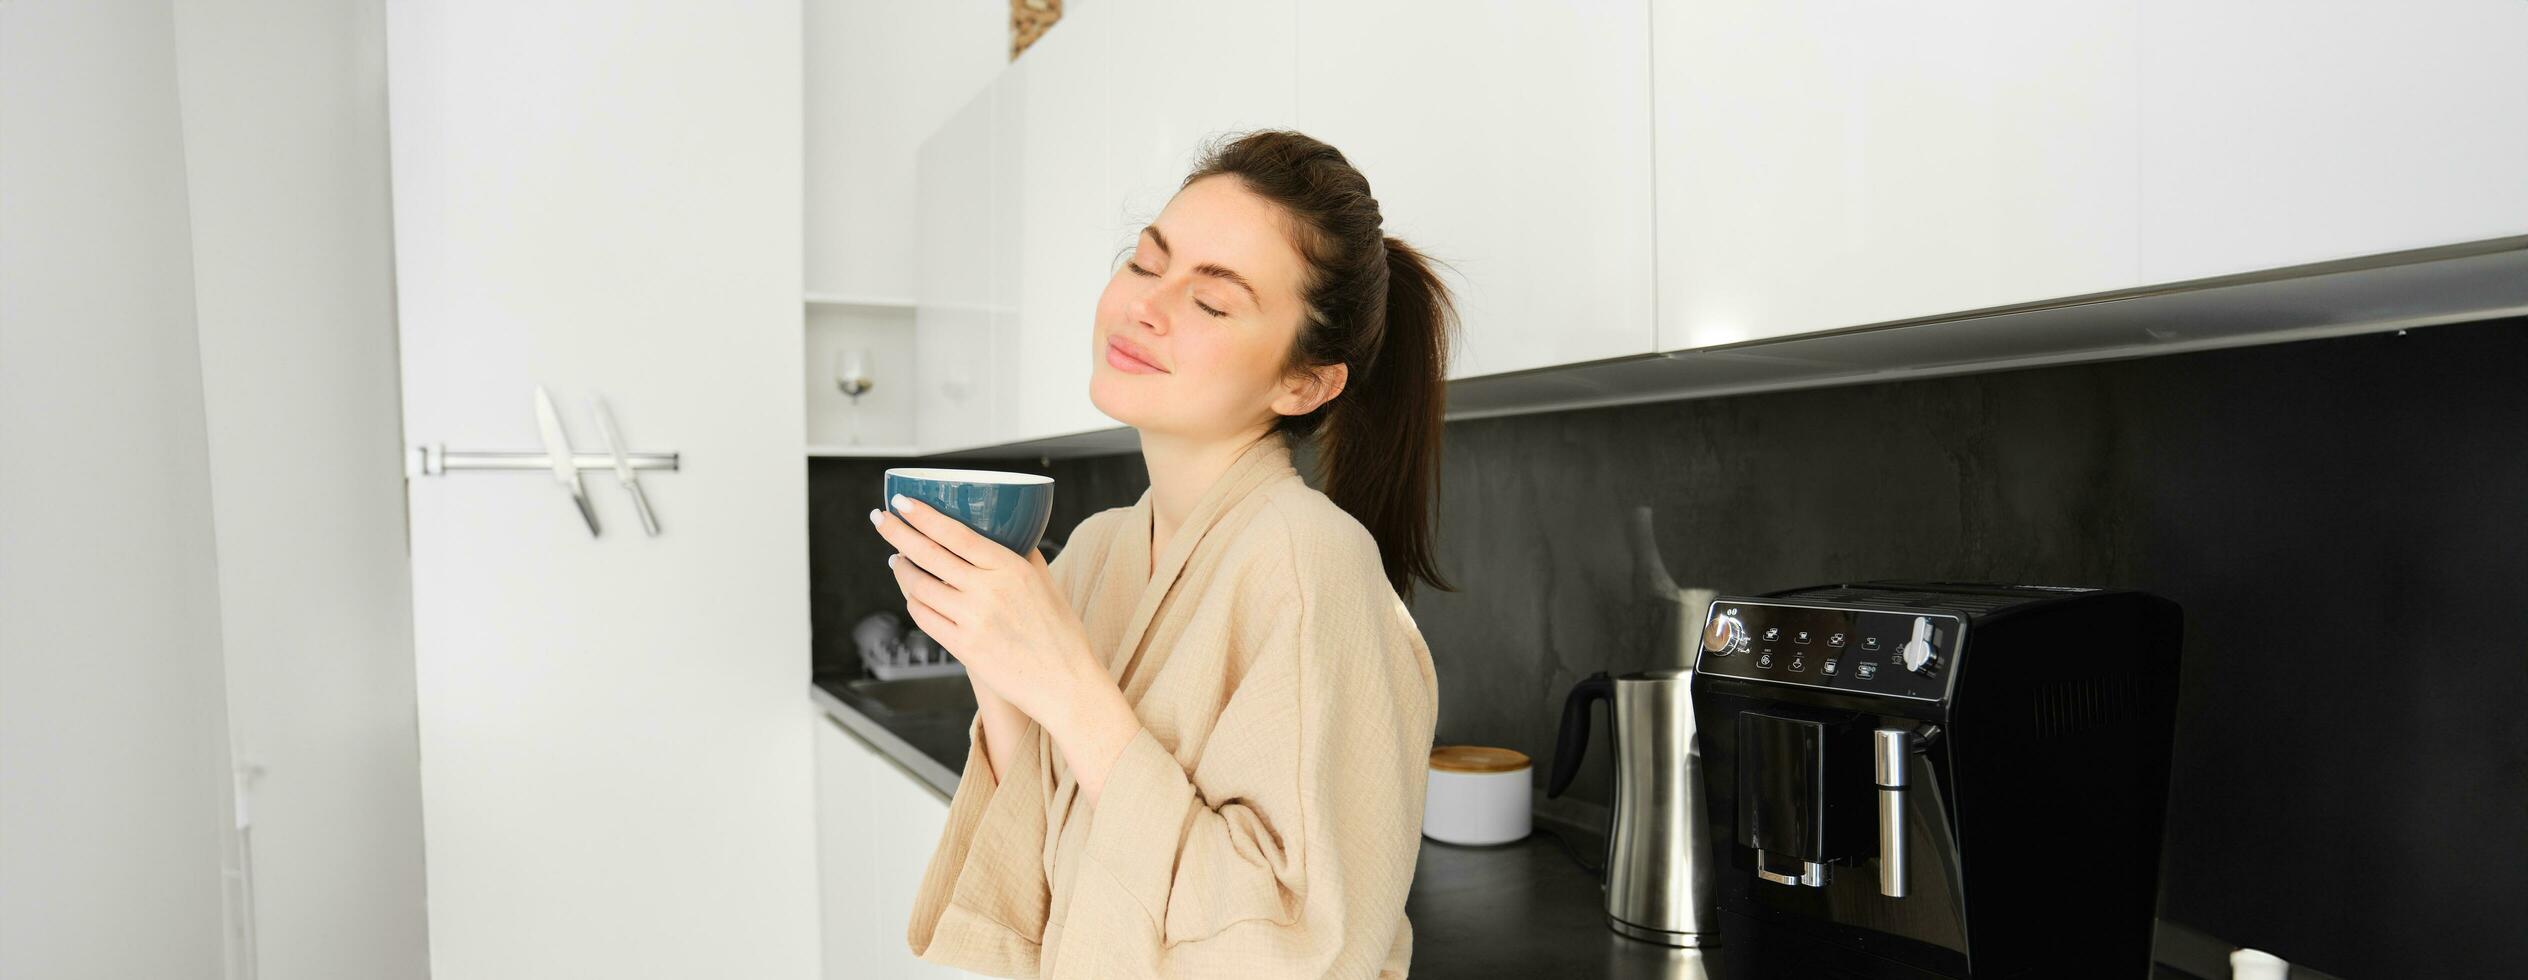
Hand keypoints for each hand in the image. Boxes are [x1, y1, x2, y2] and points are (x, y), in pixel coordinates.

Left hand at [871, 496, 1111, 740]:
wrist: (1065, 683)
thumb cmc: (1061, 634)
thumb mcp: (1048, 585)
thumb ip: (1024, 557)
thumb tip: (1010, 535)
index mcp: (1010, 569)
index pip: (955, 534)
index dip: (923, 516)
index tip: (901, 502)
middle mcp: (987, 591)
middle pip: (928, 554)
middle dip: (897, 532)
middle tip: (880, 518)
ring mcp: (971, 621)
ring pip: (919, 587)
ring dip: (901, 569)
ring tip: (896, 559)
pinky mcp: (962, 648)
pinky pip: (924, 618)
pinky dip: (912, 601)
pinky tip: (911, 594)